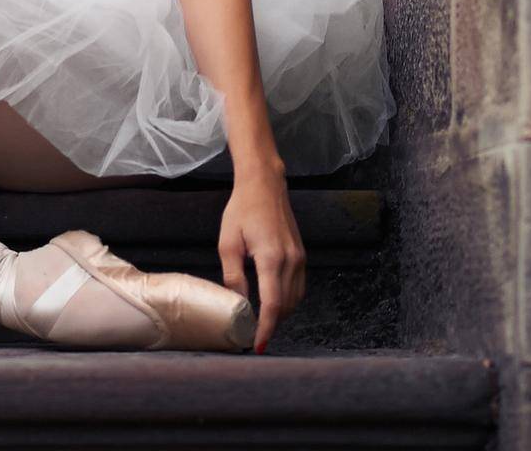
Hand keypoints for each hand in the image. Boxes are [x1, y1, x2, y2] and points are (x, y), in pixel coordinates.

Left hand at [218, 167, 304, 352]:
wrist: (265, 185)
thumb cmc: (242, 210)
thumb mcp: (228, 242)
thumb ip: (234, 276)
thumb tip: (238, 305)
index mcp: (271, 257)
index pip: (273, 304)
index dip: (266, 329)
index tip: (257, 345)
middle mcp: (291, 260)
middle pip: (285, 306)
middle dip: (271, 324)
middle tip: (252, 335)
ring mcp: (300, 258)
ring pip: (295, 300)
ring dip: (280, 314)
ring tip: (261, 321)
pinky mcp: (302, 256)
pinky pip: (298, 288)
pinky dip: (287, 300)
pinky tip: (273, 302)